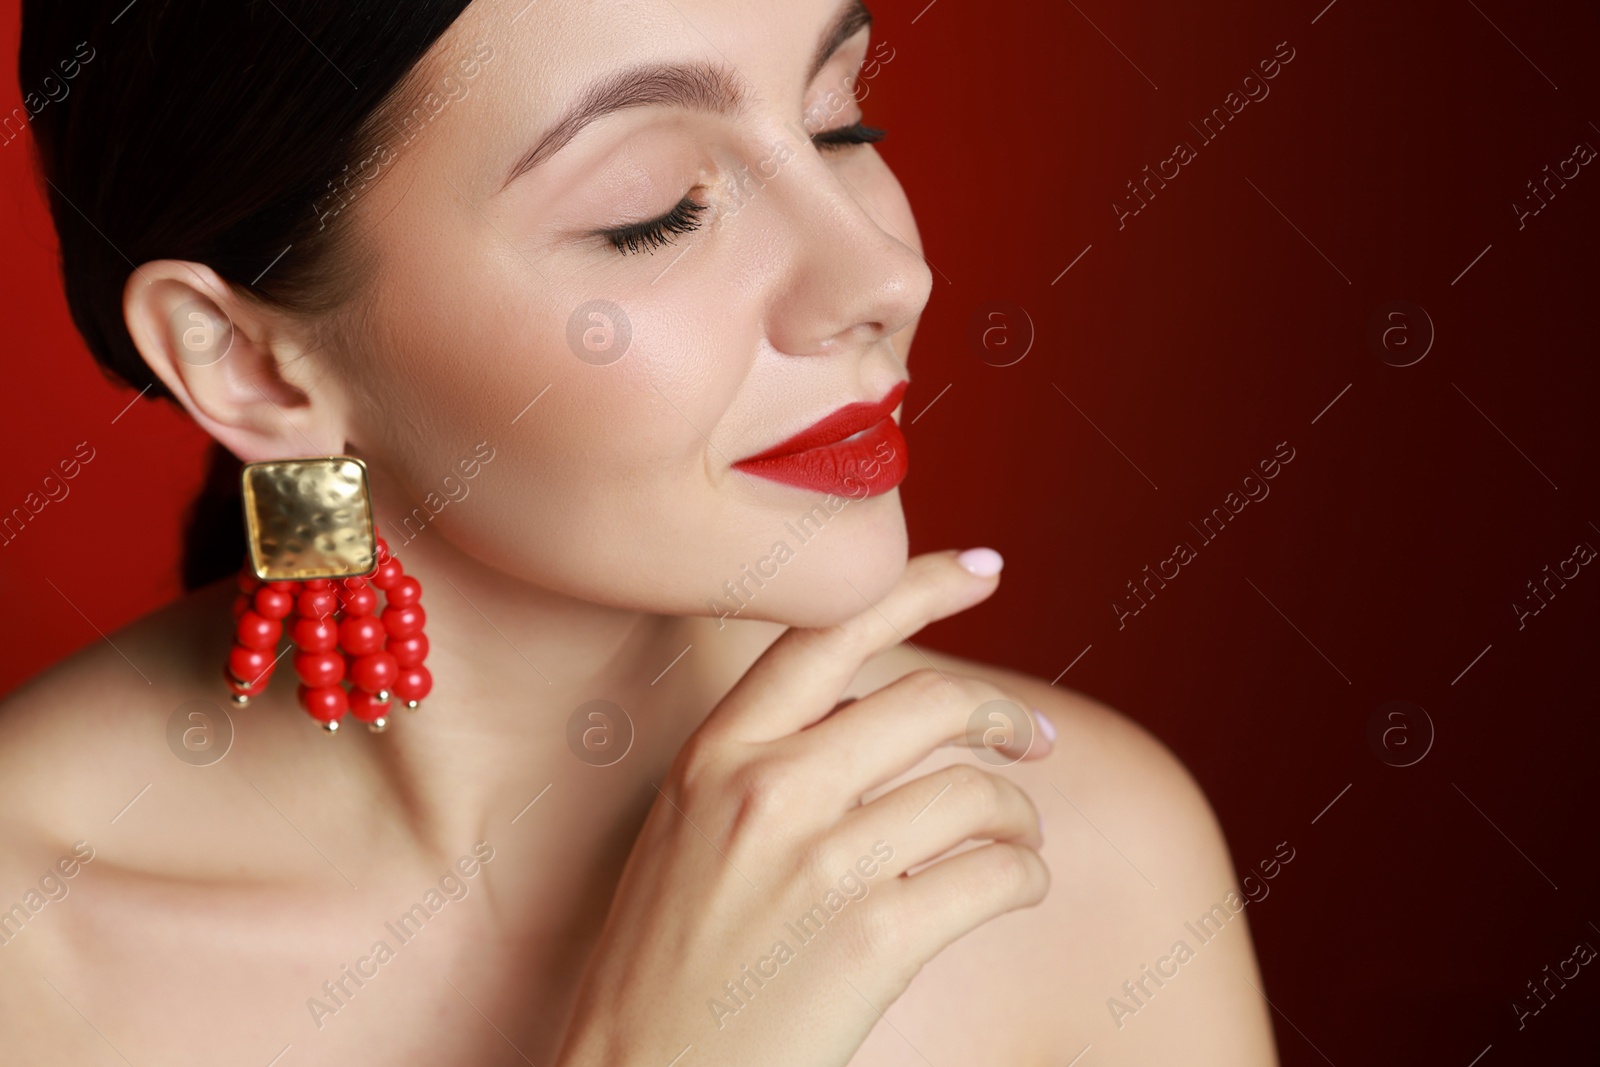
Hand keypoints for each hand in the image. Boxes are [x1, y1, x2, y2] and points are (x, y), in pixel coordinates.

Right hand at [554, 548, 1051, 1066]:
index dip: (918, 585)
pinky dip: (1026, 876)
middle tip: (1029, 738)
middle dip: (1001, 714)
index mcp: (715, 754)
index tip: (983, 569)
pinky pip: (994, 876)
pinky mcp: (873, 942)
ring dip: (1020, 811)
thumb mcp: (688, 832)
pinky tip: (1014, 886)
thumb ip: (769, 760)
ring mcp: (821, 865)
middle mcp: (766, 790)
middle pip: (930, 702)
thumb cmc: (666, 962)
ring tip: (1020, 836)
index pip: (828, 632)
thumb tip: (880, 708)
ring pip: (974, 792)